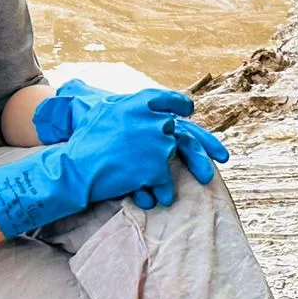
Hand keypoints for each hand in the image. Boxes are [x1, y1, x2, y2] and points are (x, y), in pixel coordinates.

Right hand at [35, 82, 230, 207]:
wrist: (75, 167)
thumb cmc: (84, 140)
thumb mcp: (105, 111)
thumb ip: (125, 108)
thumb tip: (126, 102)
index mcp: (140, 102)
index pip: (169, 99)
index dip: (180, 104)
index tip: (188, 109)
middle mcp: (153, 120)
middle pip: (180, 131)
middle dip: (202, 146)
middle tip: (223, 157)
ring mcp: (156, 144)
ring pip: (174, 157)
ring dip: (180, 171)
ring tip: (183, 186)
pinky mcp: (154, 168)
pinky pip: (166, 181)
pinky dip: (164, 191)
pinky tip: (161, 199)